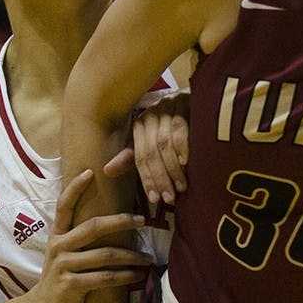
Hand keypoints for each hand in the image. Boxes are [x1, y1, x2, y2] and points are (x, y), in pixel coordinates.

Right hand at [35, 171, 150, 302]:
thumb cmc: (61, 277)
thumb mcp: (63, 253)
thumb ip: (78, 237)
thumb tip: (109, 219)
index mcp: (57, 235)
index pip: (64, 205)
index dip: (76, 188)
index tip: (91, 171)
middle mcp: (58, 246)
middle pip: (93, 227)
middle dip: (122, 222)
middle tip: (143, 220)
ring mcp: (63, 265)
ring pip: (105, 255)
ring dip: (132, 256)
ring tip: (148, 258)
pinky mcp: (71, 285)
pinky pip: (104, 278)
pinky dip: (125, 277)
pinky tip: (138, 276)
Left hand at [104, 90, 189, 204]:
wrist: (195, 102)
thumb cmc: (172, 128)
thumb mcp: (151, 142)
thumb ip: (132, 157)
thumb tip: (106, 171)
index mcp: (139, 126)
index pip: (139, 157)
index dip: (146, 179)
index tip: (154, 199)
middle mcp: (150, 116)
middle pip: (151, 152)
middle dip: (159, 178)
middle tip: (169, 197)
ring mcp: (166, 109)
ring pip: (165, 144)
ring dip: (172, 169)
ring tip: (180, 187)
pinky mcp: (182, 105)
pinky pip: (180, 130)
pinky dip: (182, 148)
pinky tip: (186, 162)